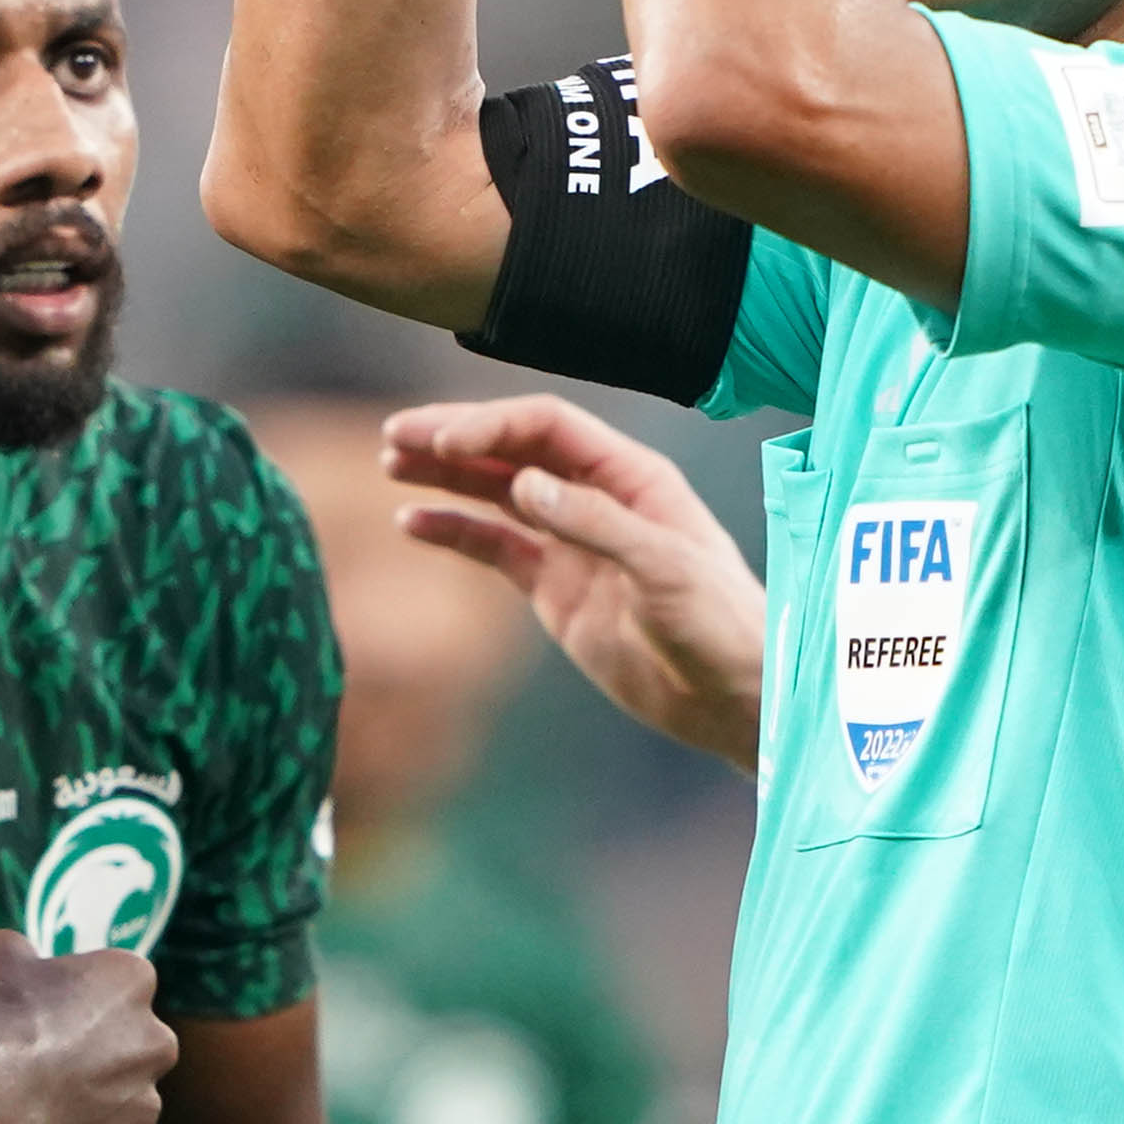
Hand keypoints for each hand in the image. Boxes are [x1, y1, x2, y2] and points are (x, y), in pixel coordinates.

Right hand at [0, 926, 174, 1123]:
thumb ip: (16, 954)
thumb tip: (16, 963)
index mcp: (132, 982)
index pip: (104, 994)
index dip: (57, 1010)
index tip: (15, 1024)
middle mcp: (155, 1045)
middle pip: (110, 1058)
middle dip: (68, 1072)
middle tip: (11, 1085)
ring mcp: (141, 1110)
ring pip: (97, 1121)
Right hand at [384, 397, 765, 769]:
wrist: (732, 697)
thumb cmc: (720, 623)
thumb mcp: (664, 568)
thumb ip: (596, 523)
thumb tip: (523, 484)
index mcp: (632, 477)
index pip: (548, 427)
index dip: (493, 426)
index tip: (445, 441)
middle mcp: (597, 499)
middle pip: (514, 450)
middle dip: (455, 438)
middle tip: (395, 435)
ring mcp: (573, 543)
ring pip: (497, 493)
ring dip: (446, 476)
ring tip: (391, 464)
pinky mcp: (556, 590)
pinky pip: (495, 548)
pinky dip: (453, 532)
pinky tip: (411, 522)